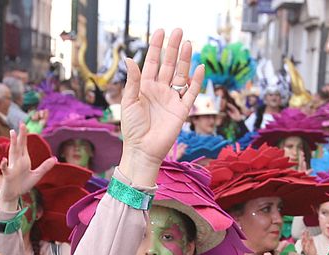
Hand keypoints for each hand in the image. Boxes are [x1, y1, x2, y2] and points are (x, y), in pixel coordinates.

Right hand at [0, 132, 55, 213]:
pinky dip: (4, 165)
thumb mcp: (37, 175)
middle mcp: (17, 161)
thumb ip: (45, 167)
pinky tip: (4, 160)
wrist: (14, 195)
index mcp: (24, 160)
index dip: (24, 135)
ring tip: (12, 133)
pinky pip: (5, 169)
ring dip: (12, 144)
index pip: (24, 145)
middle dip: (20, 135)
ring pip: (12, 153)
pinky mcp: (8, 175)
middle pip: (19, 146)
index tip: (25, 125)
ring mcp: (12, 167)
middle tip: (22, 123)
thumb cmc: (23, 184)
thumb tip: (55, 158)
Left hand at [118, 28, 205, 186]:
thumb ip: (133, 80)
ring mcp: (172, 99)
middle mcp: (160, 90)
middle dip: (173, 48)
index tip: (161, 32)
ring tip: (189, 43)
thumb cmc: (132, 128)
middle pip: (169, 65)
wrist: (142, 149)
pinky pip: (191, 93)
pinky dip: (196, 81)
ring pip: (180, 75)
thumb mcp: (129, 101)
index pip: (152, 62)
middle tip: (179, 31)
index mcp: (145, 87)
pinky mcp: (181, 110)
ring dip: (185, 60)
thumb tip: (131, 59)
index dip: (157, 47)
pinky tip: (199, 68)